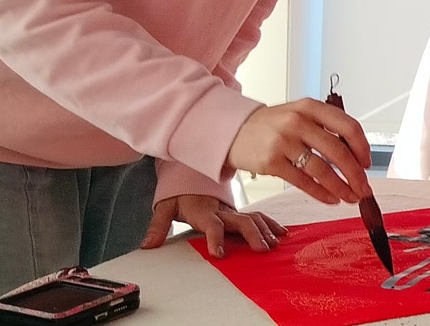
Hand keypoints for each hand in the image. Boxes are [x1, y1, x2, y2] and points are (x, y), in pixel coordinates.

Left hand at [140, 195, 287, 258]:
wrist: (190, 176)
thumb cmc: (178, 196)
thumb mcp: (165, 208)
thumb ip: (158, 227)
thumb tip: (147, 246)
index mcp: (203, 211)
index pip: (211, 225)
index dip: (215, 238)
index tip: (219, 254)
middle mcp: (222, 211)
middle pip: (241, 221)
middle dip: (253, 235)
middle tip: (262, 250)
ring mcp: (233, 211)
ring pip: (253, 218)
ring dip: (265, 231)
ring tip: (274, 245)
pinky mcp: (239, 213)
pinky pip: (259, 216)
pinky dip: (271, 224)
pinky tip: (282, 233)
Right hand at [227, 99, 373, 205]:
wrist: (233, 130)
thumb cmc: (273, 125)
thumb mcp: (299, 115)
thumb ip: (325, 129)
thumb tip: (356, 157)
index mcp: (310, 107)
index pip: (348, 126)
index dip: (363, 148)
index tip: (368, 164)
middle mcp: (297, 121)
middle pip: (338, 151)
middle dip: (356, 174)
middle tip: (364, 188)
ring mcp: (283, 142)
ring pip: (322, 170)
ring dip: (341, 187)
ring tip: (350, 197)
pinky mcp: (271, 162)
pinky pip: (303, 182)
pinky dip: (321, 193)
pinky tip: (330, 199)